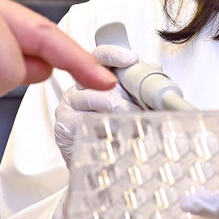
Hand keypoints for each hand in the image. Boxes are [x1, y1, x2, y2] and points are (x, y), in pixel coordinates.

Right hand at [52, 44, 141, 165]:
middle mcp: (79, 88)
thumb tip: (155, 66)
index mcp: (94, 79)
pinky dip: (107, 125)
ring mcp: (69, 105)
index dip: (115, 54)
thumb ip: (139, 86)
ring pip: (97, 97)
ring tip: (138, 120)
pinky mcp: (64, 125)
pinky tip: (118, 131)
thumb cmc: (113, 132)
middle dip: (127, 90)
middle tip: (144, 101)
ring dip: (122, 109)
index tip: (131, 59)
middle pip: (100, 77)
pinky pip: (86, 120)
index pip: (100, 56)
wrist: (100, 164)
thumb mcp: (130, 106)